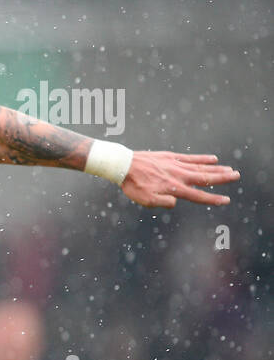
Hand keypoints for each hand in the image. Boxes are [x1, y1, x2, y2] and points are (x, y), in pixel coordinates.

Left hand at [120, 151, 238, 207]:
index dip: (213, 199)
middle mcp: (178, 176)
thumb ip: (163, 203)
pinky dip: (202, 158)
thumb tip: (176, 202)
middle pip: (205, 178)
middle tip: (237, 176)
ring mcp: (175, 165)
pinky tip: (213, 158)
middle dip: (222, 178)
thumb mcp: (145, 200)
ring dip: (216, 168)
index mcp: (174, 188)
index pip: (198, 196)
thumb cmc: (133, 185)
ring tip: (230, 169)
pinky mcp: (170, 156)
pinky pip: (190, 157)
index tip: (226, 200)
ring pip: (201, 167)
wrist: (124, 165)